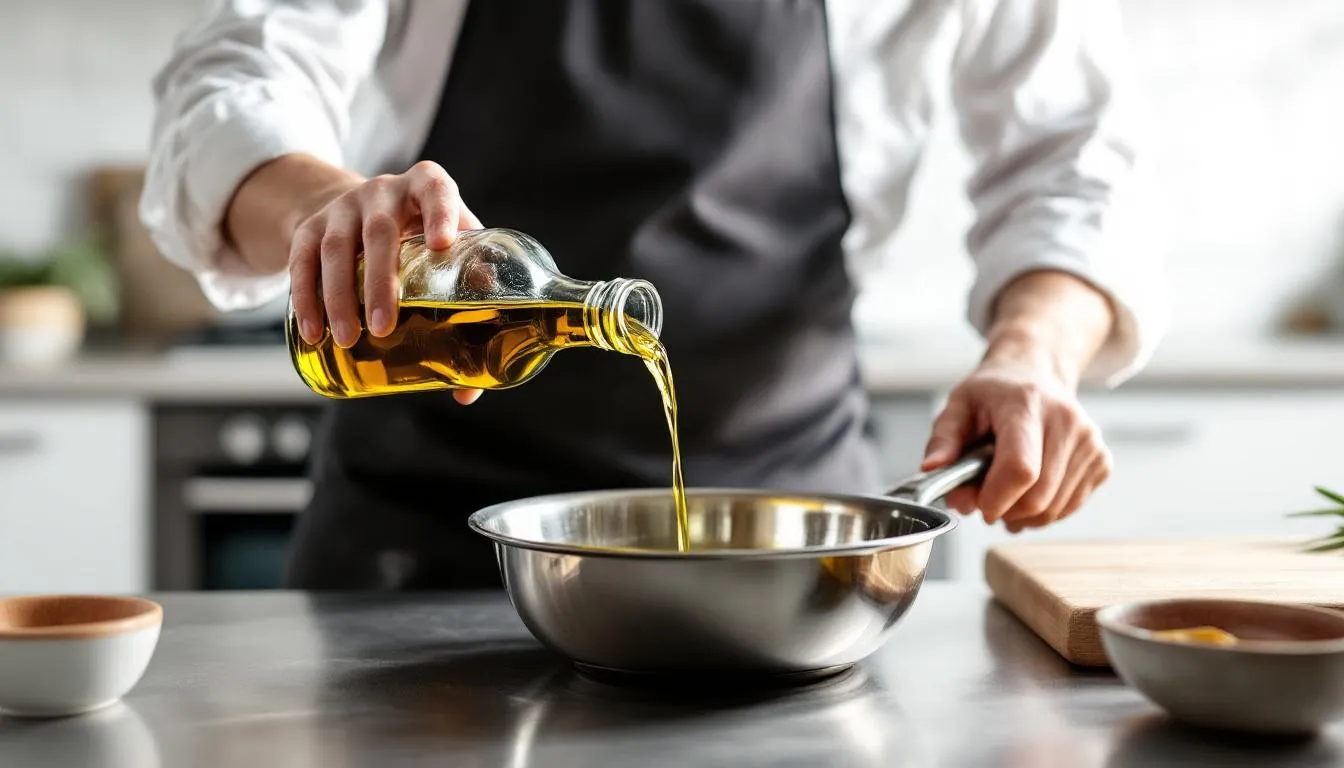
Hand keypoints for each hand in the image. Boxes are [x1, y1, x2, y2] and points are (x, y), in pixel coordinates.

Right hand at [285, 160, 483, 404]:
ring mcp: (343, 206)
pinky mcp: (310, 226)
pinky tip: (313, 331)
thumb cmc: (422, 238)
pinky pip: (301, 260)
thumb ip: (468, 305)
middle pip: (380, 232)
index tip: (442, 244)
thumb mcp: (450, 251)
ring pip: (337, 249)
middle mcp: (383, 191)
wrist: (362, 210)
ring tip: (347, 339)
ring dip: (339, 297)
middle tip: (383, 327)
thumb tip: (469, 388)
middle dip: (380, 281)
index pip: (434, 188)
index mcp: (426, 187)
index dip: (440, 212)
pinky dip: (305, 297)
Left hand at [920, 356, 1111, 532]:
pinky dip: (1045, 511)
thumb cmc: (993, 394)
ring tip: (1005, 495)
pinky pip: (1071, 506)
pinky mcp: (1102, 459)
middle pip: (1039, 495)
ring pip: (1055, 508)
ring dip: (1023, 515)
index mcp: (1026, 404)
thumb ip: (943, 441)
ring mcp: (1090, 441)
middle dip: (1005, 510)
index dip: (996, 498)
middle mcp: (1066, 420)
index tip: (977, 503)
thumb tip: (932, 471)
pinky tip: (1029, 492)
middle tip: (985, 500)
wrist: (1035, 375)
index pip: (1021, 468)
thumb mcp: (957, 406)